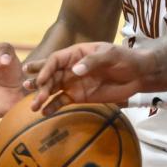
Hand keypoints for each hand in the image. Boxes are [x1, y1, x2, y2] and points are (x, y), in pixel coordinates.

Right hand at [23, 42, 152, 110]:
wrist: (137, 75)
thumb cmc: (124, 59)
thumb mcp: (110, 55)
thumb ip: (92, 61)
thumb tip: (74, 71)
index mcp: (76, 53)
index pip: (56, 59)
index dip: (46, 68)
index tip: (40, 79)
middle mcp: (70, 67)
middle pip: (50, 74)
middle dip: (39, 82)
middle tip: (29, 90)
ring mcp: (73, 82)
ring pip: (53, 89)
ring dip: (42, 96)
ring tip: (33, 105)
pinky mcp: (79, 96)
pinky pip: (62, 101)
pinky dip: (52, 107)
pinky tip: (44, 113)